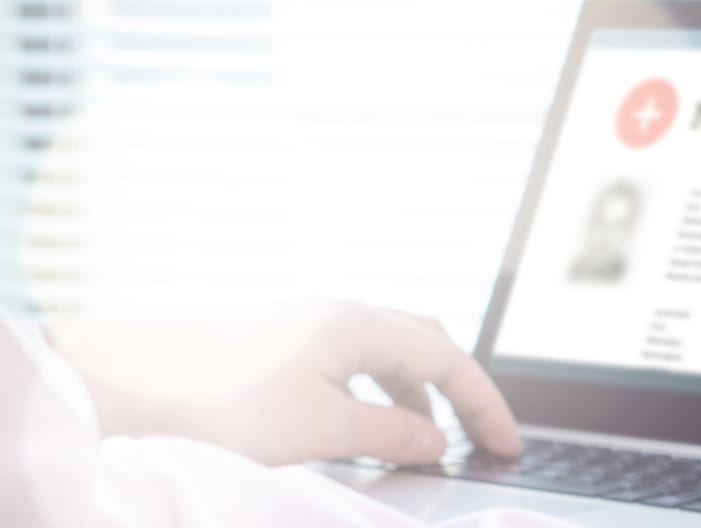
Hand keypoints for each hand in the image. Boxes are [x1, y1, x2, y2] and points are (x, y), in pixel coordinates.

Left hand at [44, 299, 520, 465]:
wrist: (123, 382)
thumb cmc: (218, 401)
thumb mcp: (319, 429)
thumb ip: (388, 434)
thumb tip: (436, 439)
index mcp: (357, 323)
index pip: (449, 359)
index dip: (485, 404)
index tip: (507, 445)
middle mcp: (337, 313)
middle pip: (424, 343)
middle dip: (458, 390)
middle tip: (478, 435)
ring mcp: (305, 324)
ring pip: (385, 353)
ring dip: (414, 395)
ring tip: (421, 442)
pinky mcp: (278, 342)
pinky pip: (350, 362)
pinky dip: (375, 393)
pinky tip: (362, 425)